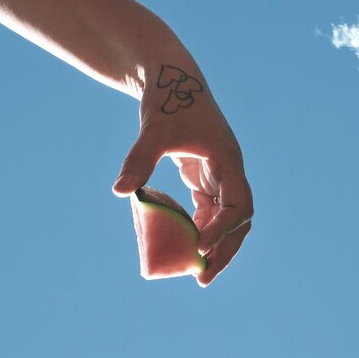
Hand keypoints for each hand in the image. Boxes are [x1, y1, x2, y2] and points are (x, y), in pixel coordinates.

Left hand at [111, 63, 252, 286]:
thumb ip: (140, 160)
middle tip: (202, 278)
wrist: (173, 79)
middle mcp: (229, 171)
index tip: (198, 247)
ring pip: (227, 219)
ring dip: (215, 245)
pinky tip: (184, 244)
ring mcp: (219, 174)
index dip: (223, 229)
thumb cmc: (169, 101)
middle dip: (225, 249)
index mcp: (227, 160)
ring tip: (195, 272)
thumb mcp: (154, 129)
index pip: (238, 204)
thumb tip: (119, 192)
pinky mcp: (206, 175)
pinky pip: (209, 209)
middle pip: (239, 219)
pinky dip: (200, 228)